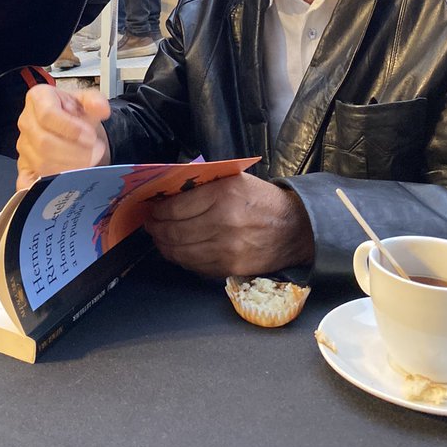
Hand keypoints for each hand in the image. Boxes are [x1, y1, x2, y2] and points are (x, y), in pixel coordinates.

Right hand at [16, 84, 110, 190]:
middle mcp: (26, 121)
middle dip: (74, 152)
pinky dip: (44, 187)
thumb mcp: (88, 101)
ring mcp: (23, 146)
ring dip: (70, 167)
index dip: (71, 129)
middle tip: (95, 152)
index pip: (47, 115)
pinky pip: (28, 182)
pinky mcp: (24, 167)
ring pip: (42, 164)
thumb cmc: (76, 114)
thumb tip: (101, 108)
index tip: (90, 137)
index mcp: (38, 98)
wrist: (72, 127)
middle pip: (44, 142)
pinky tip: (62, 185)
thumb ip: (96, 101)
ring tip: (89, 162)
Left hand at [144, 173, 314, 277]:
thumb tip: (169, 192)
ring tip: (160, 239)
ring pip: (181, 252)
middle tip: (150, 225)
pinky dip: (181, 259)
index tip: (152, 210)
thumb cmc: (262, 201)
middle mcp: (222, 222)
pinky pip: (195, 266)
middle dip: (156, 229)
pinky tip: (178, 251)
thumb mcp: (234, 180)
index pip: (175, 207)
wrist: (295, 229)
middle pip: (174, 231)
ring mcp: (226, 248)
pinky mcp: (230, 267)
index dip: (157, 211)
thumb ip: (203, 184)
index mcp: (222, 195)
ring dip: (164, 246)